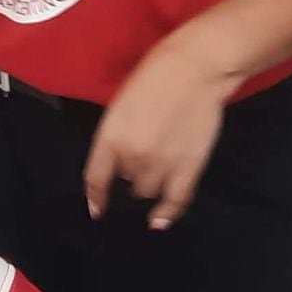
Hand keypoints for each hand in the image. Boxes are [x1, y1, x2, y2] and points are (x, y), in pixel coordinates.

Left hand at [84, 36, 242, 228]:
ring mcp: (161, 165)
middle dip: (129, 175)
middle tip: (141, 160)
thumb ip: (116, 135)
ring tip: (156, 170)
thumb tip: (119, 160)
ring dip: (148, 186)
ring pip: (147, 192)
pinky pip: (175, 201)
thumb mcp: (121, 104)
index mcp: (110, 137)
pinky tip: (159, 222)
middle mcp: (132, 157)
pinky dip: (167, 214)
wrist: (196, 69)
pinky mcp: (188, 168)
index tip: (96, 210)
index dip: (95, 198)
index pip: (95, 179)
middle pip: (125, 183)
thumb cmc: (155, 76)